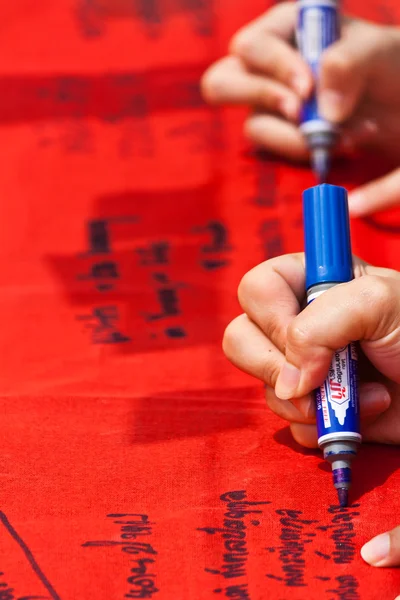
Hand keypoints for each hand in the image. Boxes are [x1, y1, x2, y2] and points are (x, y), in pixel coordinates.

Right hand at [202, 2, 399, 215]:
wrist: (399, 104)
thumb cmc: (388, 65)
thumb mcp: (379, 51)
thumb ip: (350, 61)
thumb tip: (320, 101)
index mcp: (284, 29)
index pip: (251, 47)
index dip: (274, 68)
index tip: (307, 89)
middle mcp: (268, 67)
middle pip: (222, 84)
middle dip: (259, 99)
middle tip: (299, 113)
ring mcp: (270, 106)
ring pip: (253, 127)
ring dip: (296, 137)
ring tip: (342, 136)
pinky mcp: (282, 136)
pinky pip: (276, 151)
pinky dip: (309, 152)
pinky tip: (345, 144)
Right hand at [222, 253, 399, 565]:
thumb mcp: (379, 302)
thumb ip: (321, 324)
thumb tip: (289, 381)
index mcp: (313, 284)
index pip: (258, 288)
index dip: (271, 317)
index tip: (304, 342)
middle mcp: (300, 323)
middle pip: (240, 339)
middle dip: (273, 367)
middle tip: (313, 381)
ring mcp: (305, 369)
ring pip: (265, 387)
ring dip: (308, 402)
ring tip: (359, 397)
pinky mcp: (315, 407)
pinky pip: (290, 424)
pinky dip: (322, 427)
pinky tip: (361, 415)